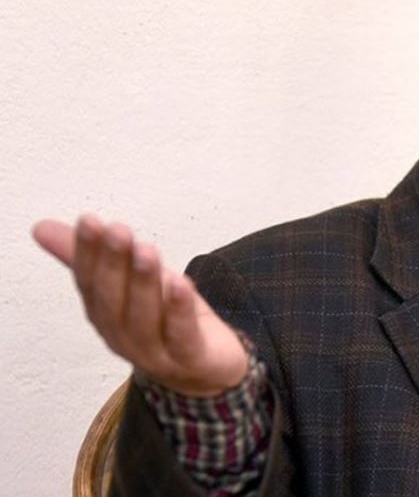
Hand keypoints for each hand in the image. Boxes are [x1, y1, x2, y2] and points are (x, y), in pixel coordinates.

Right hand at [32, 215, 247, 396]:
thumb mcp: (132, 281)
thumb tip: (41, 227)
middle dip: (113, 263)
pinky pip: (180, 334)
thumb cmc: (164, 318)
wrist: (206, 368)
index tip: (89, 221)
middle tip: (118, 230)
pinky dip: (179, 309)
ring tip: (146, 249)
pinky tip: (181, 282)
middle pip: (112, 300)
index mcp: (104, 314)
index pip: (89, 282)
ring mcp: (153, 351)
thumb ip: (93, 256)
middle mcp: (122, 335)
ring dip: (143, 282)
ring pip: (143, 317)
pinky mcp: (188, 358)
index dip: (87, 253)